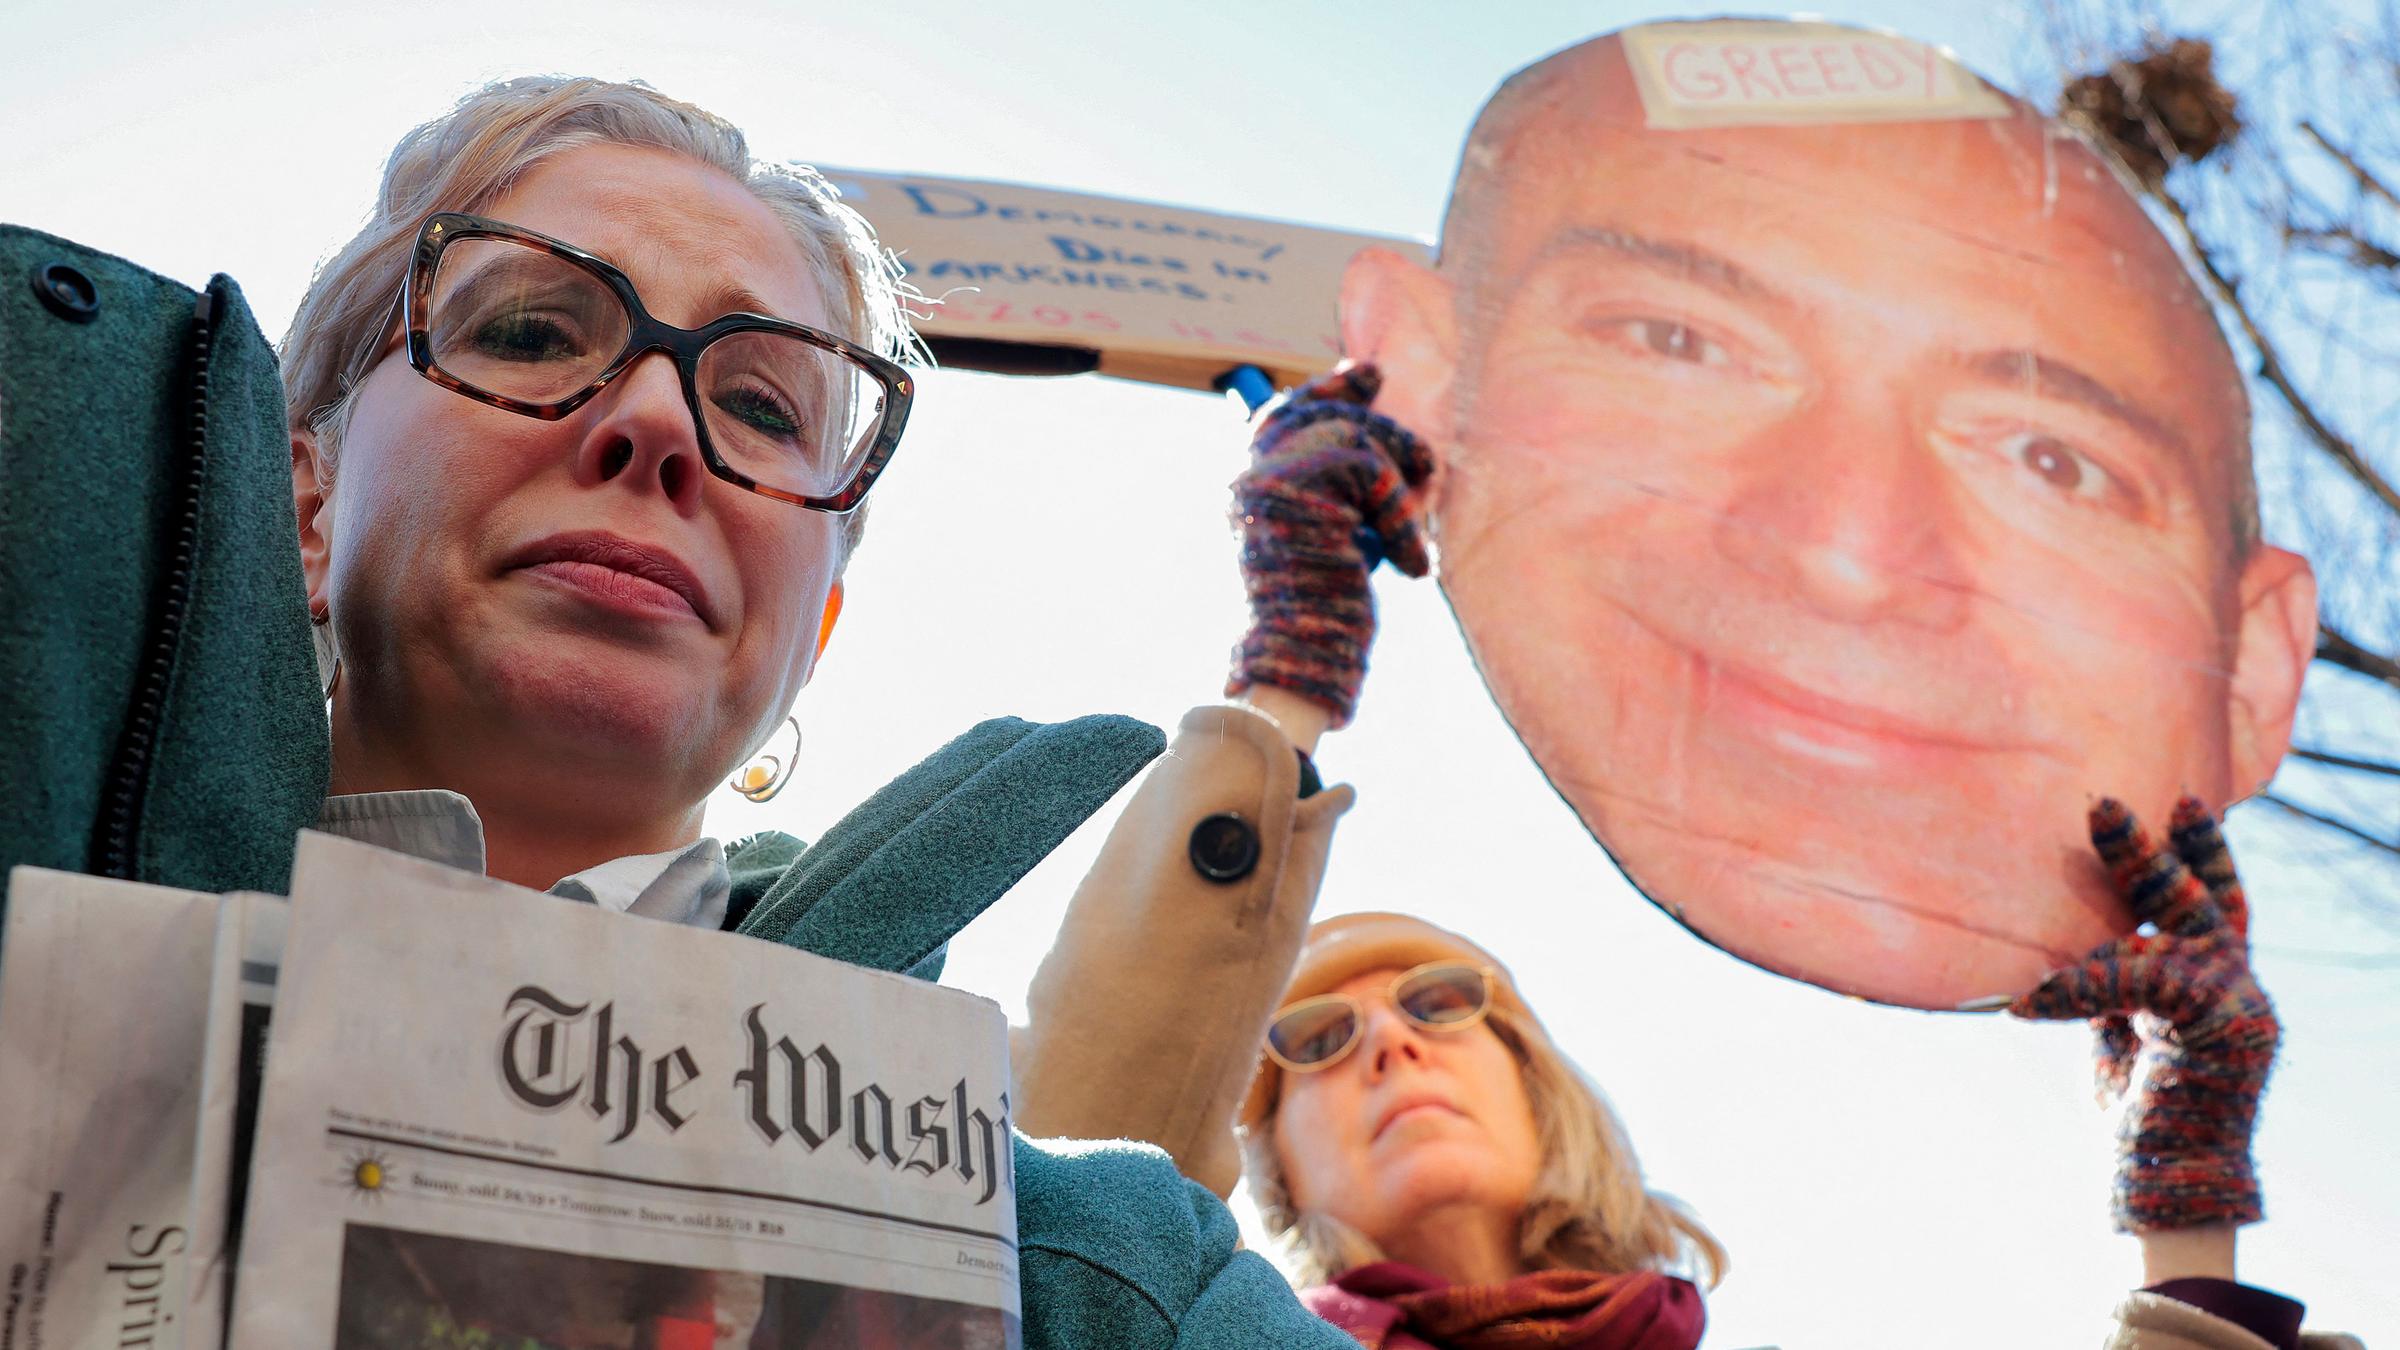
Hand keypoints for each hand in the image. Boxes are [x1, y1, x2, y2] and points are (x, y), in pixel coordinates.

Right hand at [1224, 363, 1434, 727]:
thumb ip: (1338, 493)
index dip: (1322, 391)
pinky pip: (1374, 470)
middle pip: (1317, 412)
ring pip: (1355, 435)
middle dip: (1366, 410)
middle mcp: (1252, 478)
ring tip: (1414, 526)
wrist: (1299, 659)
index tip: (1361, 372)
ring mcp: (1273, 479)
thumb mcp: (1329, 540)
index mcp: (1249, 492)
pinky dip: (1403, 516)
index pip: (1279, 417)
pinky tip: (1411, 567)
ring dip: (1399, 474)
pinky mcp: (1304, 490)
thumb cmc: (1318, 617)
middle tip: (1408, 432)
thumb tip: (1374, 442)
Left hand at [2010, 797, 2277, 1232]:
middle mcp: (2238, 987)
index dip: (2205, 851)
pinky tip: (2027, 1004)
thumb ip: (2117, 984)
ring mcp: (2238, 1006)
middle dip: (2152, 851)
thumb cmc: (2140, 1113)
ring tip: (2074, 881)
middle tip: (2103, 803)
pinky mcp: (2218, 1027)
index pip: (2219, 903)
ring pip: (2170, 935)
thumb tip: (2079, 943)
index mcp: (2219, 983)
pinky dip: (2078, 988)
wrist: (2165, 1181)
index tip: (2183, 801)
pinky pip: (2135, 984)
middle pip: (2200, 901)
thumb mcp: (2123, 1033)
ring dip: (2119, 901)